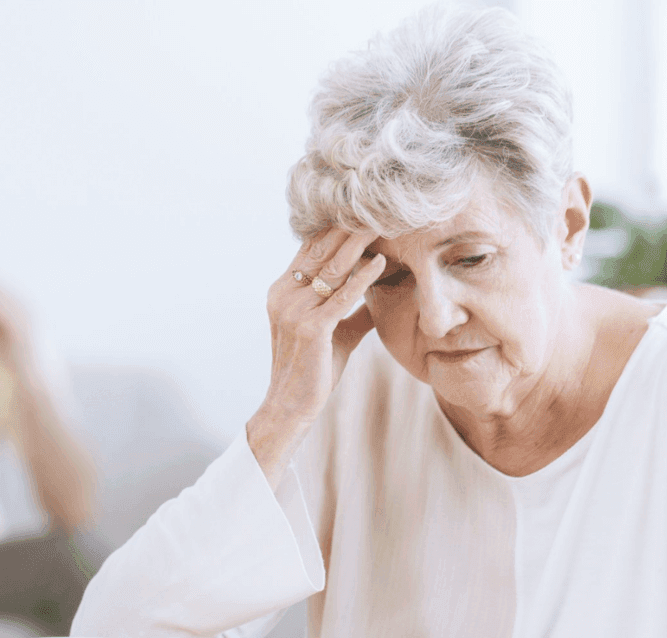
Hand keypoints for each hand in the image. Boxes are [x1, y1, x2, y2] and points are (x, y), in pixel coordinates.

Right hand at [247, 229, 385, 486]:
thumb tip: (377, 292)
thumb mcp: (335, 332)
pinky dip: (362, 277)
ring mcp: (293, 310)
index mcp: (283, 290)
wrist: (292, 405)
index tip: (365, 209)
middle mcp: (283, 294)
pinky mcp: (310, 328)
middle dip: (350, 226)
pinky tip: (381, 262)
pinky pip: (340, 296)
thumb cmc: (314, 371)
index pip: (311, 249)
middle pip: (320, 250)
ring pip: (331, 268)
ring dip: (359, 243)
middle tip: (378, 203)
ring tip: (383, 221)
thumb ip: (351, 309)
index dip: (337, 228)